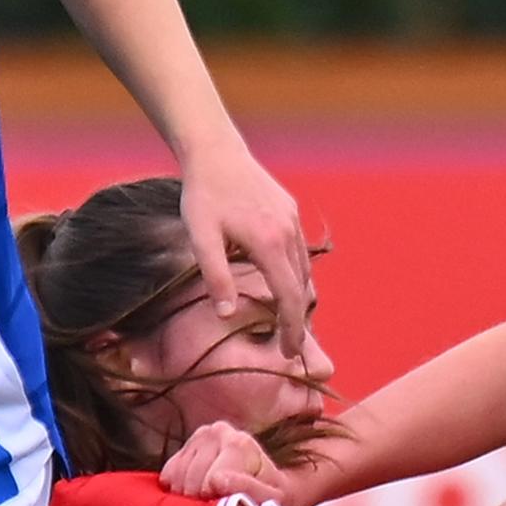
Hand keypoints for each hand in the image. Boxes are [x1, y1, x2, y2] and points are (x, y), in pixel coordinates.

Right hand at [160, 420, 279, 502]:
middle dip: (202, 501)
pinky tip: (197, 493)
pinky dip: (177, 490)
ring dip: (189, 498)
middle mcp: (217, 432)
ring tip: (210, 501)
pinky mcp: (183, 448)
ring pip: (177, 480)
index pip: (211, 480)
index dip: (217, 501)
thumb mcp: (270, 498)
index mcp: (239, 442)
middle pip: (192, 482)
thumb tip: (216, 481)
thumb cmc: (269, 497)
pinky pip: (167, 476)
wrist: (263, 484)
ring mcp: (198, 437)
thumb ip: (248, 489)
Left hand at [179, 149, 313, 363]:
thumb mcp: (201, 237)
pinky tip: (285, 285)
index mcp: (269, 243)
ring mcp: (293, 222)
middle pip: (303, 289)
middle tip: (290, 348)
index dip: (291, 329)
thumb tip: (226, 315)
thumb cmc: (203, 195)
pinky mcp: (290, 213)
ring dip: (299, 299)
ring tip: (288, 323)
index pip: (290, 297)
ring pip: (304, 271)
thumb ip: (216, 276)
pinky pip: (301, 253)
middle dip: (299, 321)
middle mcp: (289, 234)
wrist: (215, 152)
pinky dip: (297, 276)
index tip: (289, 353)